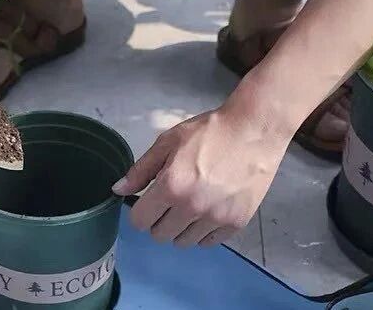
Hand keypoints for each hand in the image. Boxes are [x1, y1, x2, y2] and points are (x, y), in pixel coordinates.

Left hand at [112, 108, 290, 246]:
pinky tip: (207, 212)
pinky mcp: (236, 223)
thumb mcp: (167, 142)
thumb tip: (118, 190)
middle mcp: (191, 208)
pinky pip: (208, 242)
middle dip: (158, 220)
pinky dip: (203, 232)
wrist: (254, 130)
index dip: (140, 212)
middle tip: (169, 202)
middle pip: (159, 235)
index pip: (140, 221)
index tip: (148, 202)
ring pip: (183, 242)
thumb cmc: (208, 132)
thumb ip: (140, 170)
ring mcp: (216, 218)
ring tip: (189, 206)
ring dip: (180, 228)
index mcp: (170, 187)